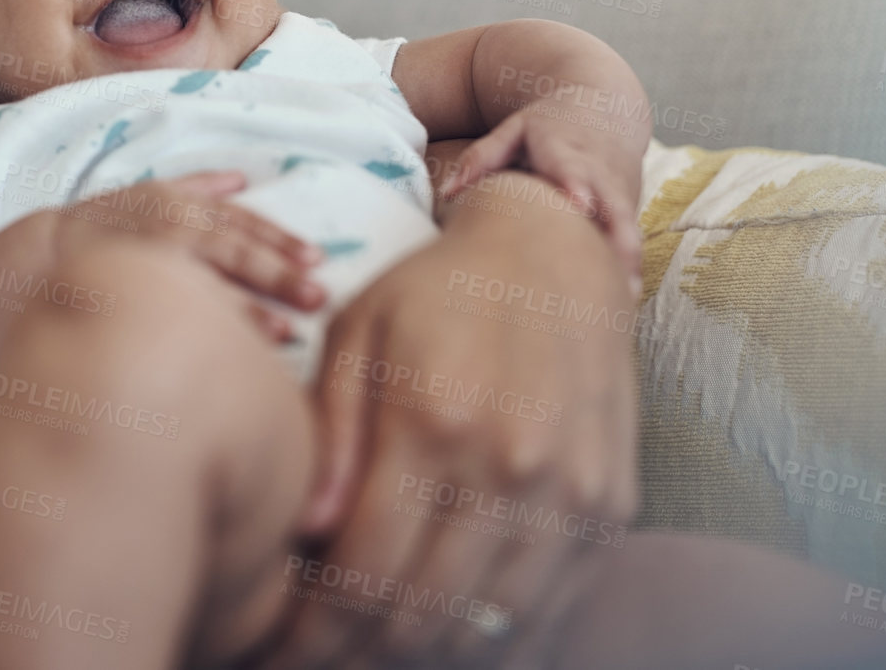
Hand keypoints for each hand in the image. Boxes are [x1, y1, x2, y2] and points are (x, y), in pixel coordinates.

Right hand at [49, 170, 327, 341]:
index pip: (239, 221)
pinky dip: (205, 327)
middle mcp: (166, 228)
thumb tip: (240, 180)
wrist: (43, 252)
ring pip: (206, 284)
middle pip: (232, 251)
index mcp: (178, 204)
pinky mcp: (129, 294)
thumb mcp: (149, 191)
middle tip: (318, 297)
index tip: (314, 259)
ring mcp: (147, 263)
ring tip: (287, 332)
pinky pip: (173, 313)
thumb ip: (198, 186)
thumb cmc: (107, 224)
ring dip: (249, 308)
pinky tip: (232, 349)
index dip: (279, 239)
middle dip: (277, 274)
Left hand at [261, 165, 638, 669]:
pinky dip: (492, 641)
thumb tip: (302, 534)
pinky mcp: (609, 510)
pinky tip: (441, 637)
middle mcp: (513, 467)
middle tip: (312, 657)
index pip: (364, 571)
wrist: (554, 256)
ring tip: (366, 651)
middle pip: (423, 614)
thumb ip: (332, 435)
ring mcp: (571, 495)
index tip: (275, 647)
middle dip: (356, 652)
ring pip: (487, 627)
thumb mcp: (357, 334)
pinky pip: (549, 614)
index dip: (313, 629)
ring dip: (421, 655)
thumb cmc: (433, 293)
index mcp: (435, 421)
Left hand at [437, 100, 644, 292]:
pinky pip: (629, 237)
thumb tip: (447, 194)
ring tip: (624, 295)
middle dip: (616, 231)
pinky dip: (628, 265)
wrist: (605, 104)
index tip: (579, 201)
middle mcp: (599, 171)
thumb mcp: (515, 129)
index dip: (576, 182)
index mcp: (565, 147)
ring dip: (627, 258)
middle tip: (615, 265)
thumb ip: (482, 158)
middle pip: (611, 202)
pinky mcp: (630, 206)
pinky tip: (624, 298)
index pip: (570, 166)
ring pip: (626, 225)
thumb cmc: (550, 124)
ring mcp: (620, 190)